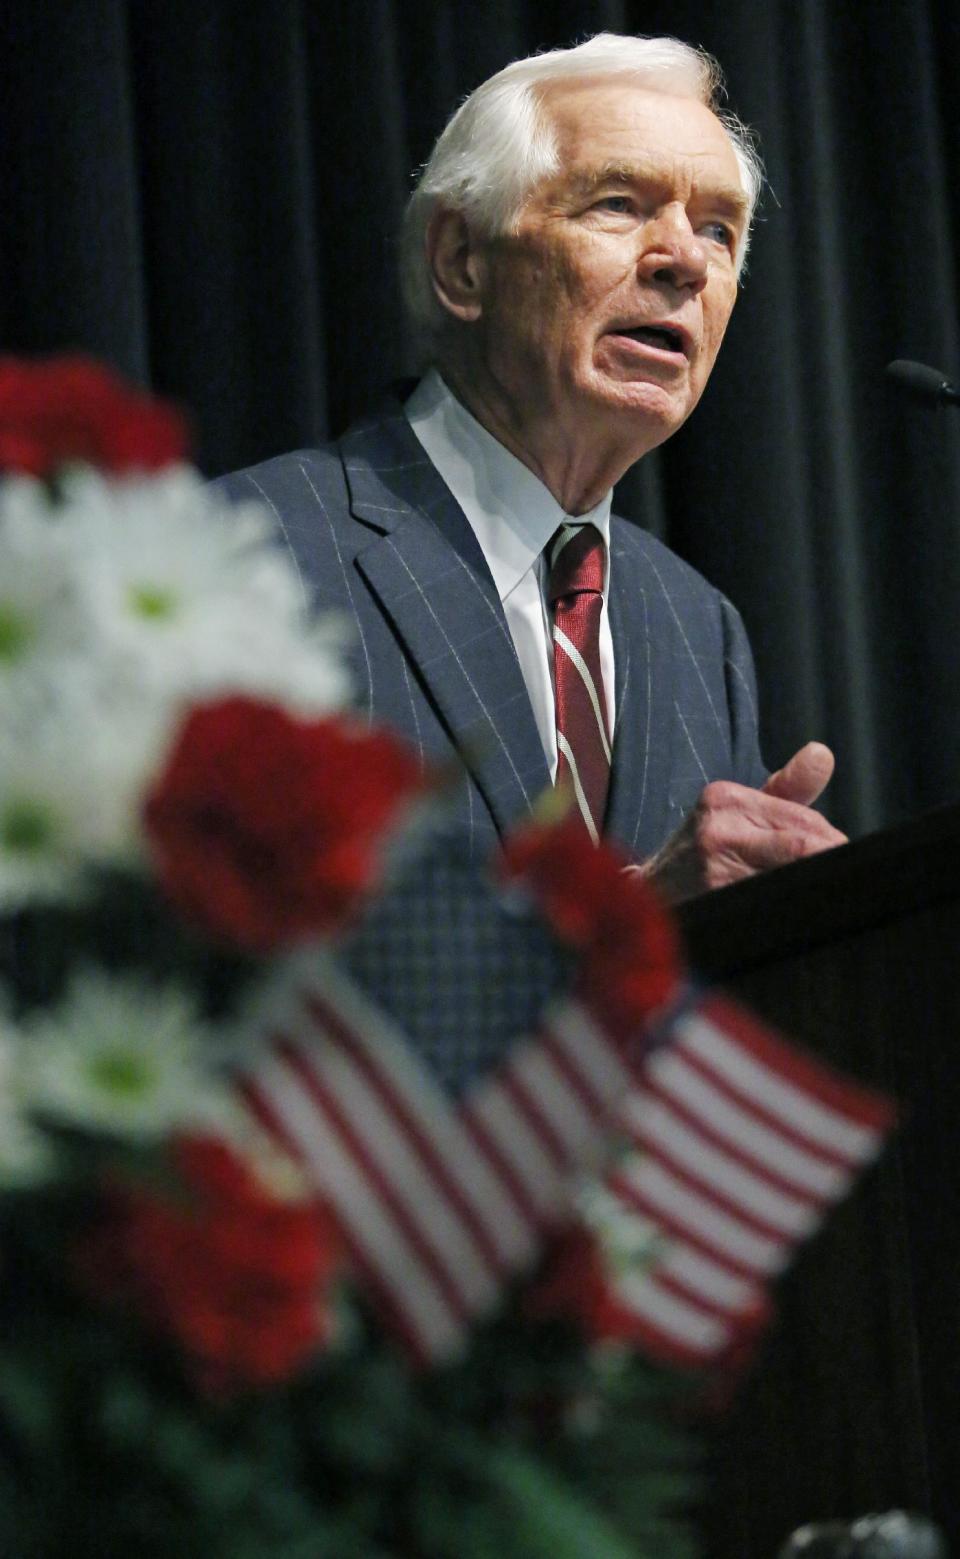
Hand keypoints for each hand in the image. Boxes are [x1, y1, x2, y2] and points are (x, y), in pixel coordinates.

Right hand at [640, 742, 847, 904]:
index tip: (841, 853)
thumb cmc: (706, 848)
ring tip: (809, 891)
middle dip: (825, 863)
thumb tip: (822, 753)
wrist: (653, 891)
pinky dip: (787, 907)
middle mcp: (718, 831)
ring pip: (790, 878)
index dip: (830, 841)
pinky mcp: (716, 904)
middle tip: (836, 877)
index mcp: (725, 799)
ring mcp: (715, 871)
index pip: (802, 819)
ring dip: (807, 887)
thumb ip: (787, 788)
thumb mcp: (738, 810)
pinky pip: (772, 906)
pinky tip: (784, 908)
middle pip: (801, 848)